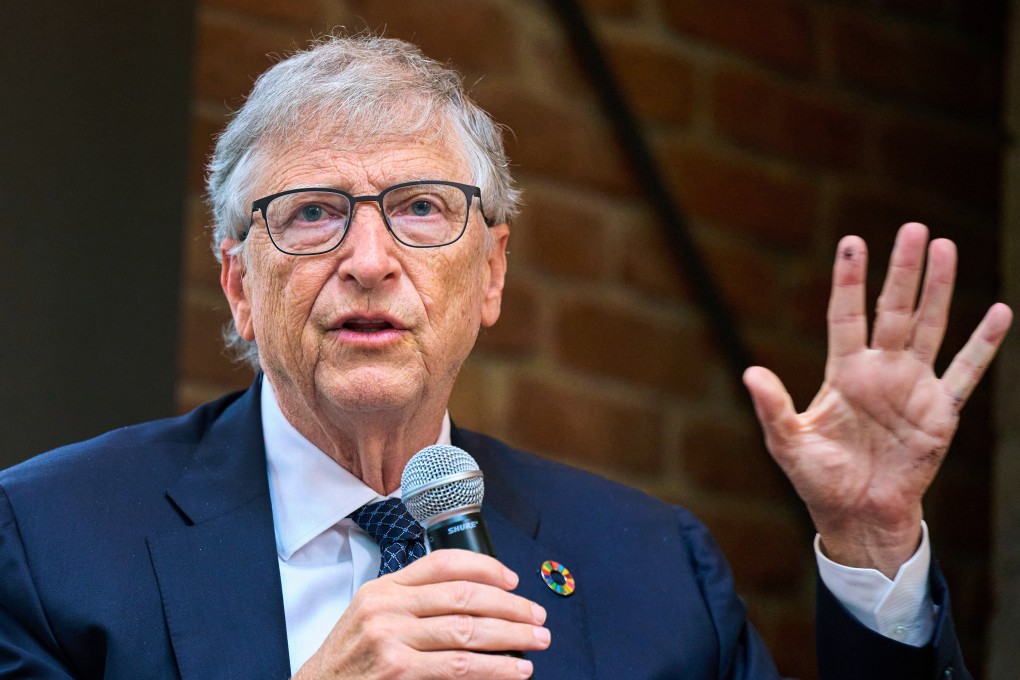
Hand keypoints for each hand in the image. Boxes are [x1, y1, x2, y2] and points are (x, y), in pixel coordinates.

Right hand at [292, 550, 547, 678]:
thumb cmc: (351, 661)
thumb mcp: (372, 618)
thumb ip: (412, 603)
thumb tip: (475, 599)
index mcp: (383, 588)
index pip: (443, 563)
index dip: (486, 567)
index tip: (512, 579)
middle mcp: (386, 608)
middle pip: (464, 595)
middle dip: (510, 605)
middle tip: (537, 614)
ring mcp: (391, 640)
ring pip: (468, 630)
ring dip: (512, 635)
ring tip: (537, 640)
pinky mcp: (399, 673)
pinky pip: (460, 667)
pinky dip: (495, 668)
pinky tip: (515, 670)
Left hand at [744, 223, 1011, 576]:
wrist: (857, 515)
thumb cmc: (819, 478)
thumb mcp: (789, 443)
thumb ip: (773, 407)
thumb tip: (749, 373)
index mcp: (843, 372)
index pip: (846, 315)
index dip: (850, 280)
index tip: (853, 241)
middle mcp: (880, 370)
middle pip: (893, 310)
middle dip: (902, 271)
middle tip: (913, 229)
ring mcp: (913, 387)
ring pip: (929, 327)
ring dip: (938, 290)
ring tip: (945, 248)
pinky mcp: (941, 412)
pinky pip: (966, 372)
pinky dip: (983, 344)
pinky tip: (998, 312)